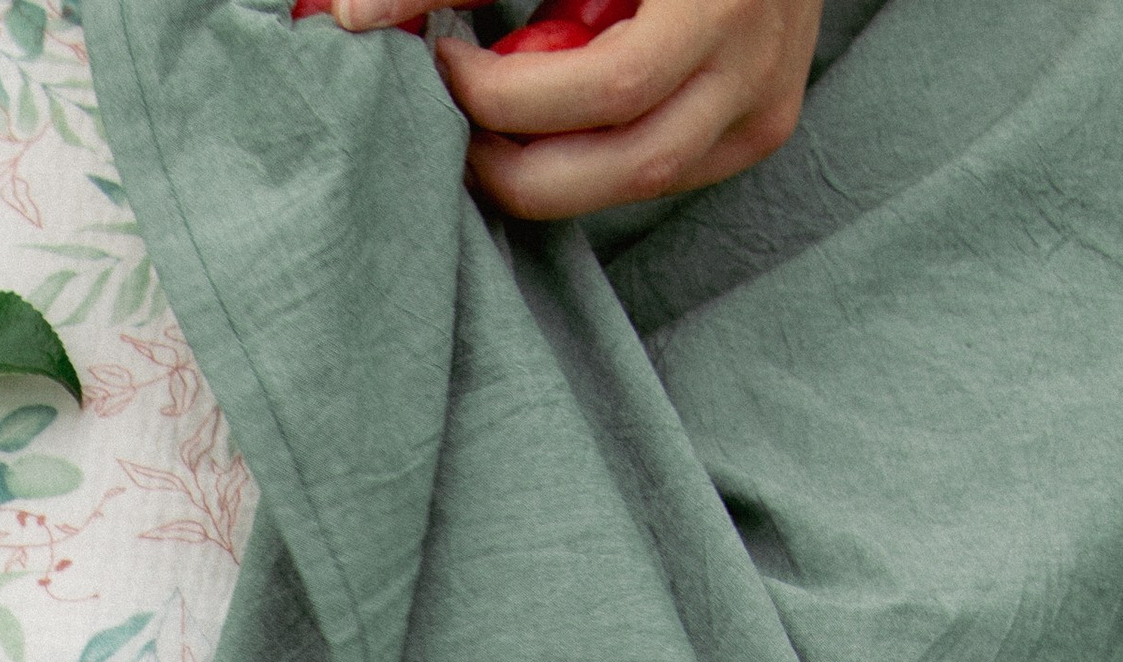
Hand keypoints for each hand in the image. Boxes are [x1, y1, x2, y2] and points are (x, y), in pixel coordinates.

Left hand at [313, 0, 823, 216]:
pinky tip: (555, 121)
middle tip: (459, 132)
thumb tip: (355, 17)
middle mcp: (758, 56)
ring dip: (552, 169)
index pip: (610, 87)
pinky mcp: (759, 126)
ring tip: (495, 128)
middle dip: (521, 165)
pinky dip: (595, 157)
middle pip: (628, 163)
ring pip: (642, 182)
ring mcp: (767, 101)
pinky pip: (662, 171)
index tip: (445, 60)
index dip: (508, 96)